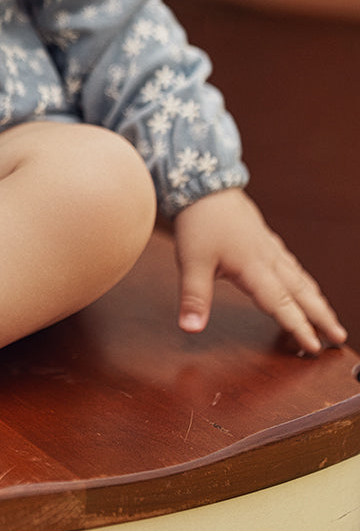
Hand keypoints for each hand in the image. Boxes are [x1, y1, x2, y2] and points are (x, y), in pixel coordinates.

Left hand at [172, 187, 346, 354]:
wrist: (204, 183)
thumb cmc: (199, 221)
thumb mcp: (191, 262)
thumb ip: (194, 297)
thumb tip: (190, 328)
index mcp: (254, 268)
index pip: (281, 305)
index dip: (299, 327)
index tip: (315, 348)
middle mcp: (268, 259)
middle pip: (300, 293)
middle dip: (321, 316)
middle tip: (339, 337)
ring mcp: (268, 247)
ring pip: (299, 277)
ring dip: (316, 299)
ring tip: (329, 317)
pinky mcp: (264, 237)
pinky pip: (291, 263)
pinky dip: (302, 279)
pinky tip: (303, 283)